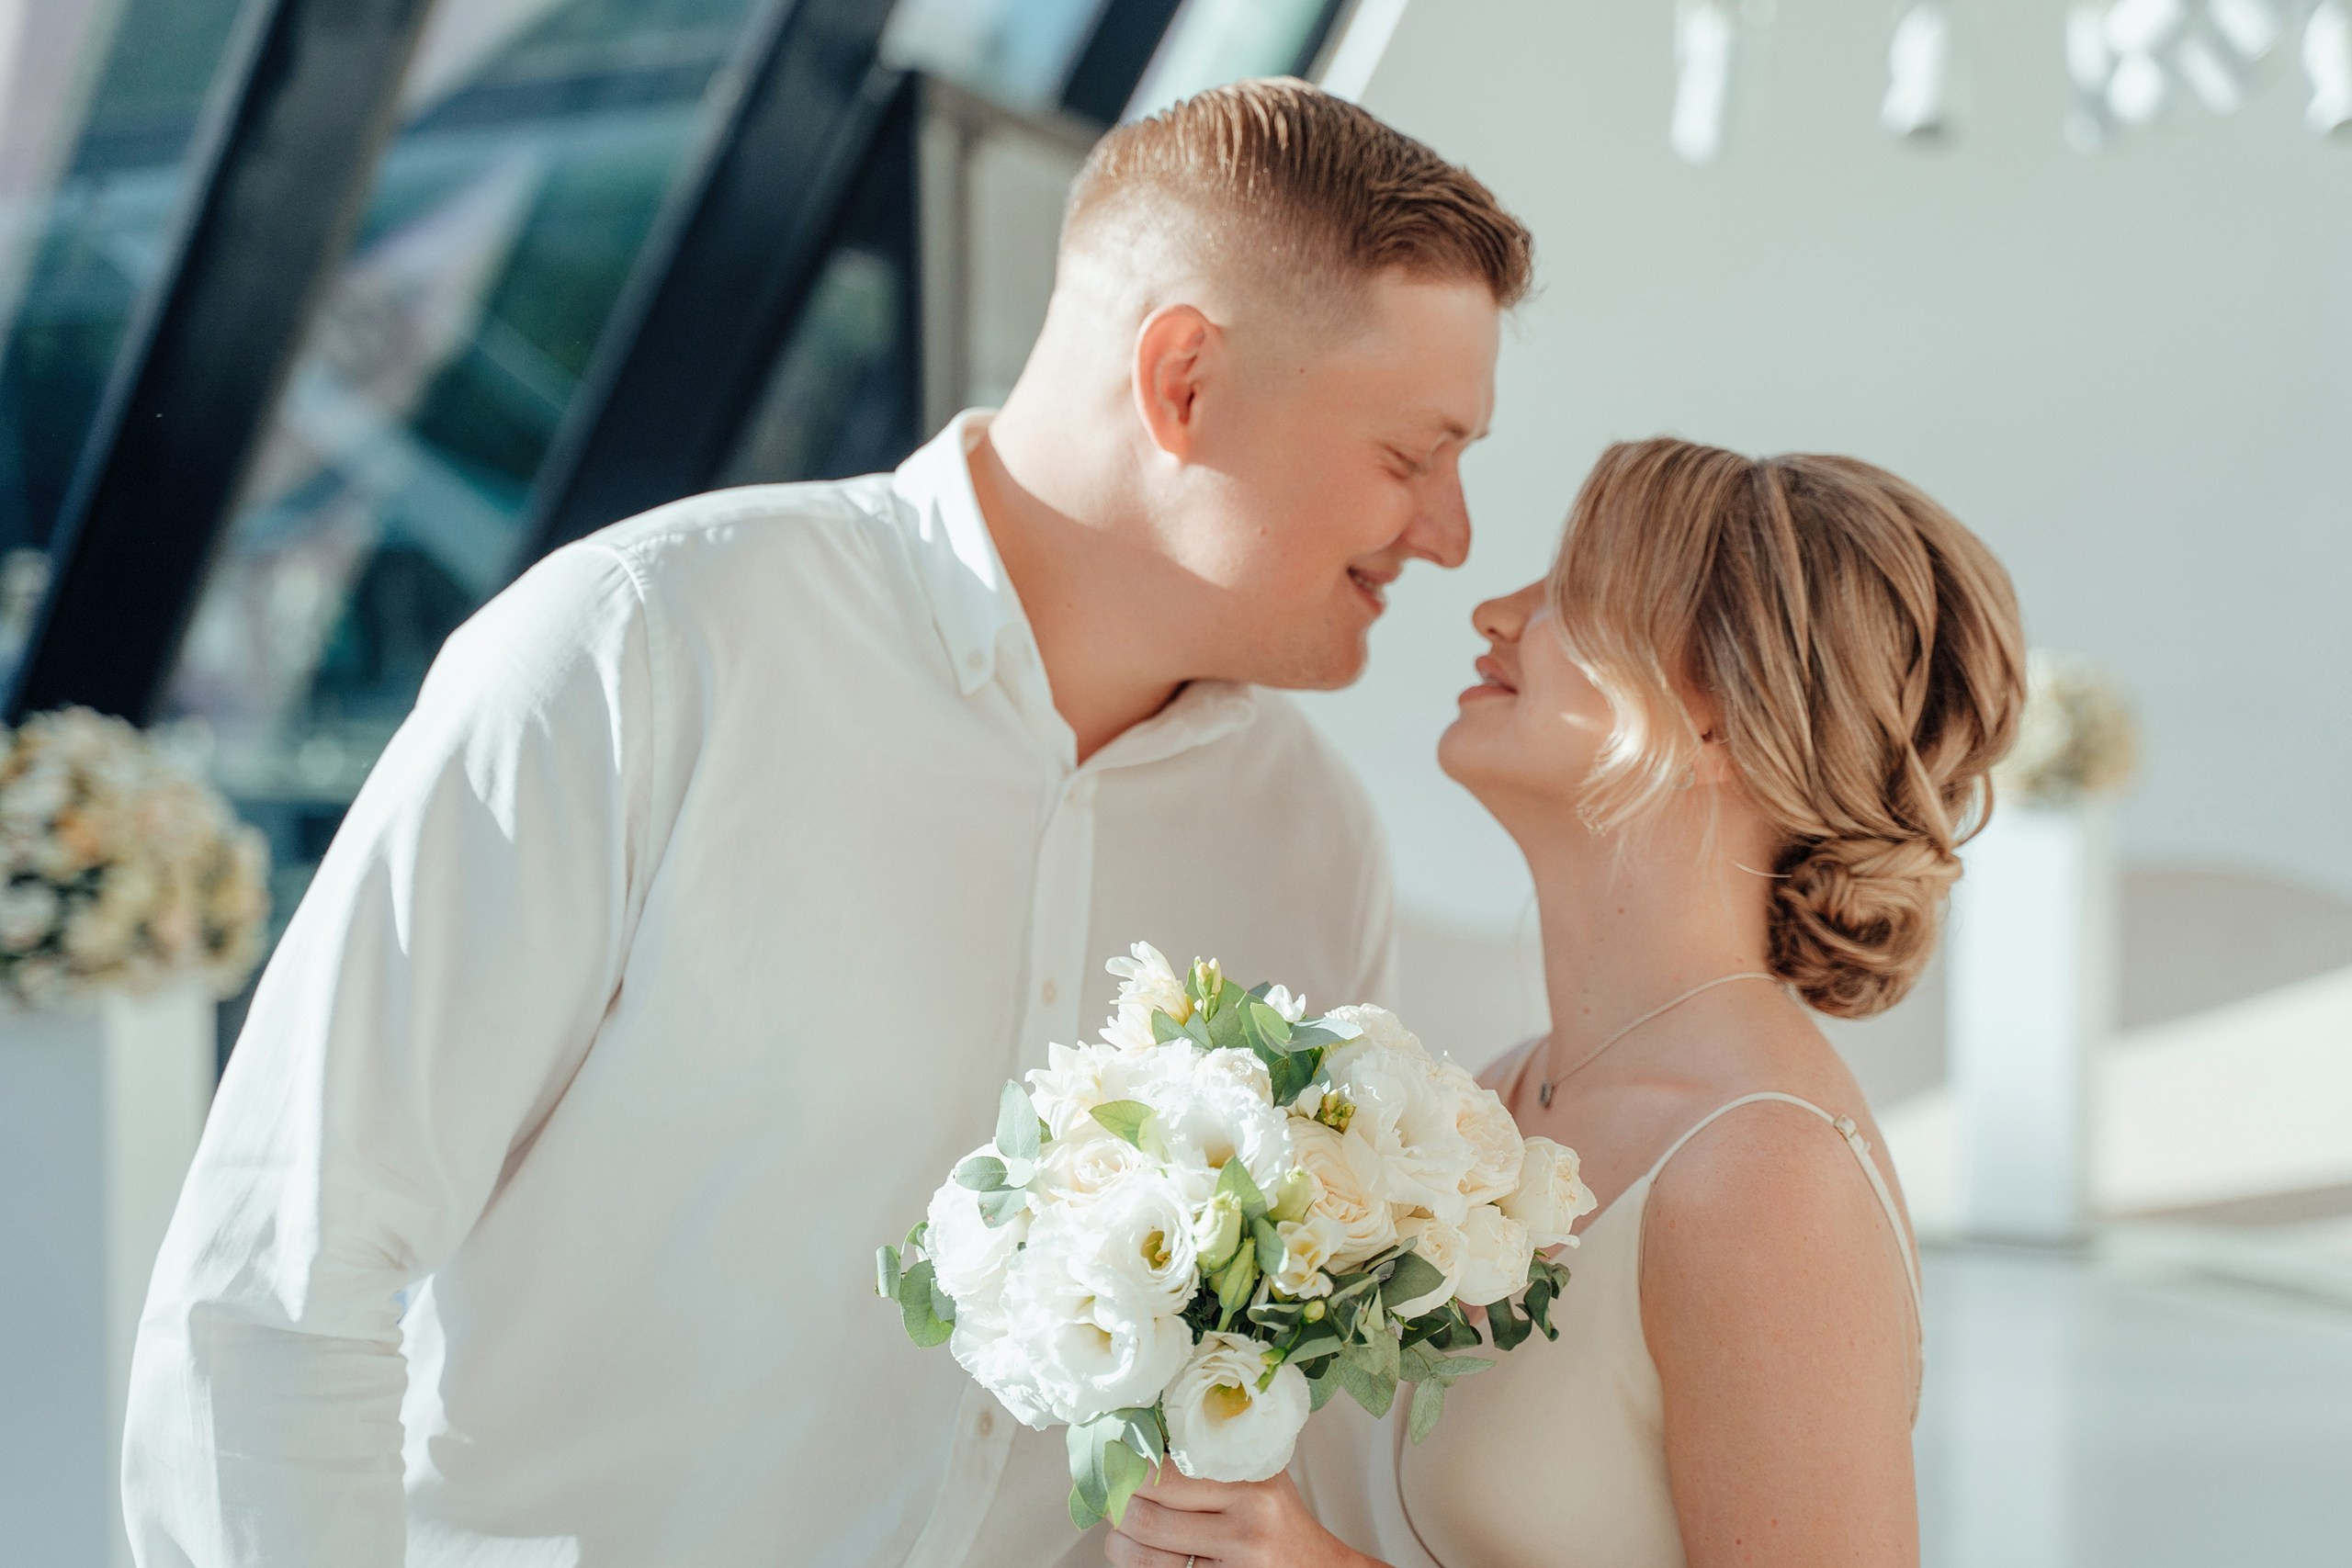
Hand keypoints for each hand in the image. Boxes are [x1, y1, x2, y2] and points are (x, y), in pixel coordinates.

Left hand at [1105, 1468, 1374, 1567]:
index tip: (1115, 1456)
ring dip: (1119, 1541)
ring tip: (1122, 1527)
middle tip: (1112, 1492)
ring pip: (1143, 1558)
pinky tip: (1143, 1550)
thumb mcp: (1262, 1474)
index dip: (1127, 1467)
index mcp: (1251, 1489)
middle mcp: (1242, 1532)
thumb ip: (1215, 1453)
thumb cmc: (1282, 1520)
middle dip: (1117, 1505)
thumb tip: (1145, 1433)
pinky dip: (1139, 1564)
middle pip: (1146, 1517)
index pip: (1166, 1474)